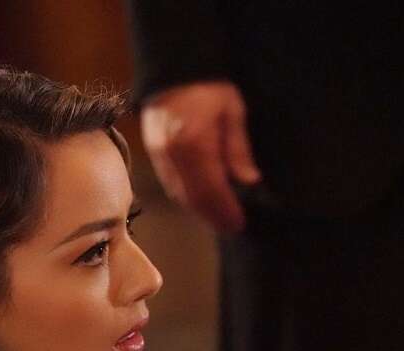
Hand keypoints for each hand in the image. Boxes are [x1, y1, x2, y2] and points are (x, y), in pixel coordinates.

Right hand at [140, 81, 261, 232]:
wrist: (173, 69)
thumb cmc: (208, 87)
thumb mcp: (232, 111)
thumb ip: (238, 149)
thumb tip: (249, 181)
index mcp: (195, 144)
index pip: (212, 189)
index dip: (225, 211)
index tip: (239, 224)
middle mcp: (174, 156)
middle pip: (193, 198)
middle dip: (213, 217)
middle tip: (231, 228)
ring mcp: (160, 156)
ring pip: (179, 195)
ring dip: (199, 211)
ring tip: (218, 220)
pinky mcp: (154, 154)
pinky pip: (170, 185)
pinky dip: (185, 198)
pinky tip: (199, 203)